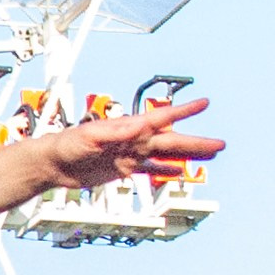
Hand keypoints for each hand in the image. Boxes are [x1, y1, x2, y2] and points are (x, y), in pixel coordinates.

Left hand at [32, 90, 222, 194]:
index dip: (184, 112)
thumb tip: (137, 126)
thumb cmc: (66, 145)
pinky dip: (166, 170)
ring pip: (166, 154)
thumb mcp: (89, 137)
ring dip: (188, 155)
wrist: (53, 163)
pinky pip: (150, 169)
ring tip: (211, 155)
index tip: (205, 103)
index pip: (162, 118)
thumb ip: (114, 132)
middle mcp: (134, 139)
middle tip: (222, 144)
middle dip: (197, 142)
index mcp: (128, 128)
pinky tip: (180, 172)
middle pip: (172, 141)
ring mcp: (131, 154)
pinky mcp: (123, 168)